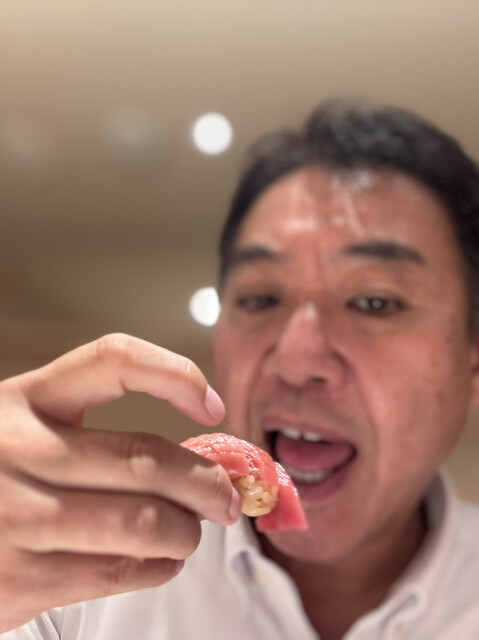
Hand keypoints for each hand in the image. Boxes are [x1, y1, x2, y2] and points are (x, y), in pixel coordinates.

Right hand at [0, 334, 239, 631]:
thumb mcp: (21, 435)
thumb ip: (89, 438)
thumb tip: (195, 463)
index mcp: (22, 399)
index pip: (113, 360)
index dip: (175, 374)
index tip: (213, 404)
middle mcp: (15, 449)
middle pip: (144, 459)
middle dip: (205, 482)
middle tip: (227, 496)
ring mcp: (11, 517)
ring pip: (142, 522)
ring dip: (188, 531)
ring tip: (194, 532)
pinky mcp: (12, 581)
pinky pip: (116, 571)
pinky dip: (158, 567)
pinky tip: (163, 561)